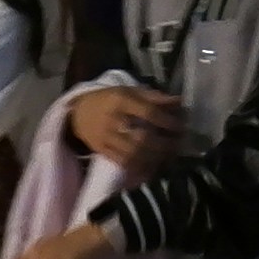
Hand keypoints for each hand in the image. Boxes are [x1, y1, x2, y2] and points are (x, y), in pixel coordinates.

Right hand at [68, 83, 187, 167]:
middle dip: (164, 144)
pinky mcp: (102, 152)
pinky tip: (153, 165)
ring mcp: (106, 138)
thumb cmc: (107, 100)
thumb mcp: (127, 91)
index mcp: (120, 100)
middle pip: (142, 137)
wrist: (77, 115)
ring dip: (155, 157)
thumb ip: (153, 96)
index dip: (167, 121)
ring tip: (169, 156)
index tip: (181, 126)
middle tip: (178, 144)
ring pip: (134, 153)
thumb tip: (179, 101)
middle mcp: (113, 120)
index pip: (148, 112)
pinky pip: (124, 163)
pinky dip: (141, 166)